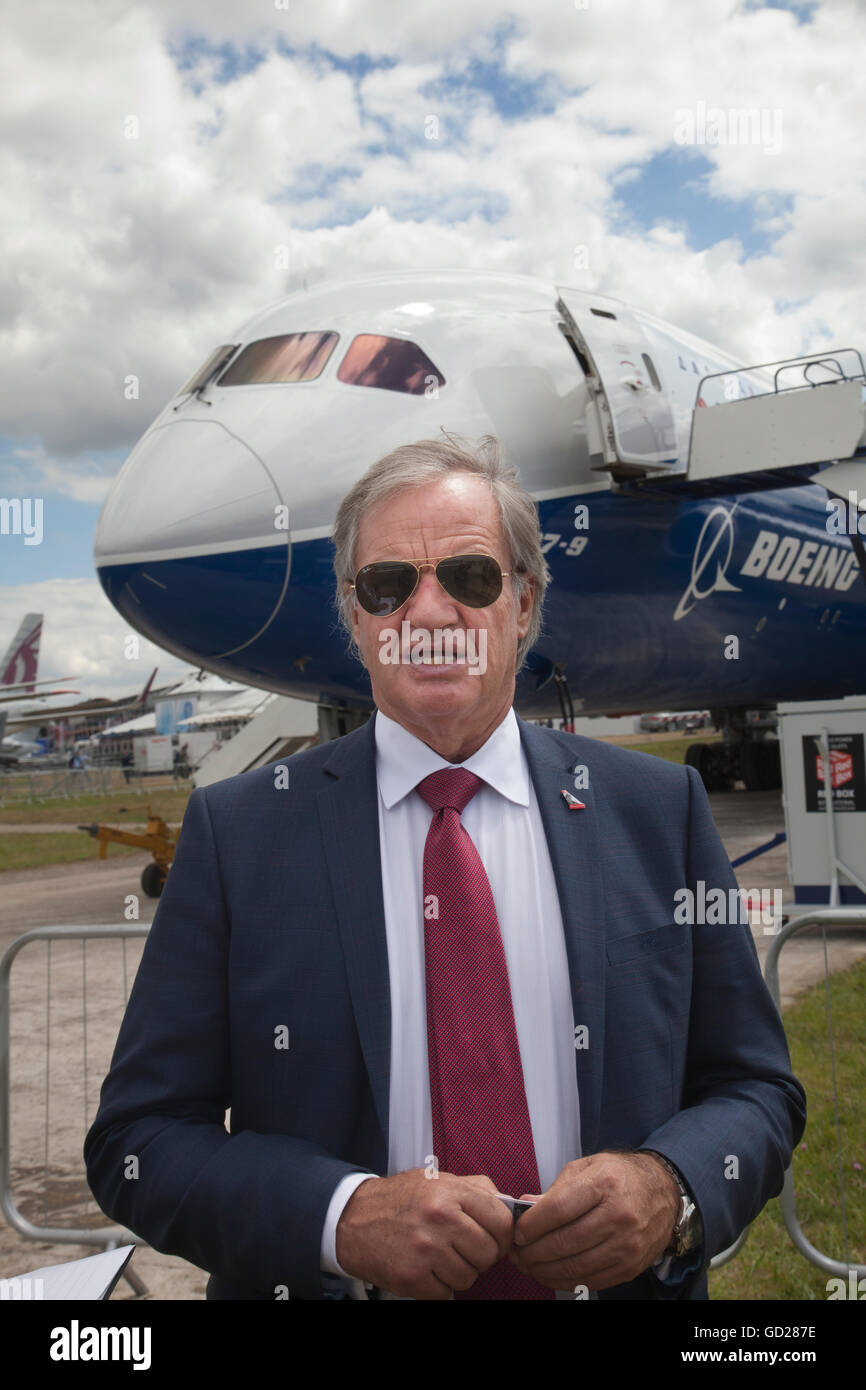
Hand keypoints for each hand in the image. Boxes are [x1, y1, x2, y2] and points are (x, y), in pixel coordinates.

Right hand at [335, 1168, 514, 1298]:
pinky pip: (446, 1293)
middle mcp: (440, 1219)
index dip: (502, 1235)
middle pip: (488, 1254)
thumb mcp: (438, 1180)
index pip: (502, 1221)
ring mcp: (426, 1250)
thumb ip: (476, 1189)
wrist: (353, 1219)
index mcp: (450, 1192)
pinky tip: (425, 1268)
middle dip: (479, 1255)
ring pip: (469, 1277)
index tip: (492, 1238)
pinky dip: (438, 1286)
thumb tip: (510, 1207)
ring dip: (458, 1272)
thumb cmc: (401, 1199)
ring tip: (439, 1256)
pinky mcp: (412, 1277)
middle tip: (462, 1248)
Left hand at [508, 1151, 680, 1290]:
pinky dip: (564, 1281)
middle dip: (532, 1252)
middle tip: (516, 1252)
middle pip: (564, 1242)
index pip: (559, 1209)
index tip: (517, 1232)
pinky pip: (589, 1280)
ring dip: (544, 1270)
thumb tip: (526, 1206)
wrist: (664, 1194)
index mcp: (604, 1183)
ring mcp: (626, 1245)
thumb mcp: (587, 1168)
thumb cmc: (620, 1177)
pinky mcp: (629, 1266)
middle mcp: (619, 1215)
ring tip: (528, 1264)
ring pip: (574, 1266)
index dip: (532, 1225)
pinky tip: (550, 1273)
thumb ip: (556, 1189)